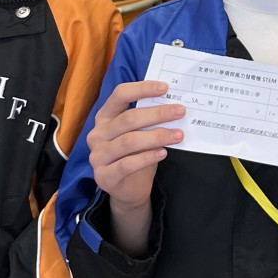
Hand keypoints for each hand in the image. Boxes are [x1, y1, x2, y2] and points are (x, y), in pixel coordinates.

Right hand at [87, 79, 183, 211]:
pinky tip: (163, 153)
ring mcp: (98, 156)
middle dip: (157, 114)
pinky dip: (147, 157)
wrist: (129, 189)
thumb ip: (150, 119)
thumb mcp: (141, 132)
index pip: (120, 94)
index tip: (165, 88)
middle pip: (128, 118)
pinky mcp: (104, 176)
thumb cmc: (137, 154)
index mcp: (105, 116)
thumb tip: (175, 104)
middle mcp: (97, 134)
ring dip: (157, 136)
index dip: (142, 89)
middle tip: (180, 112)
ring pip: (129, 141)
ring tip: (178, 135)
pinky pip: (127, 164)